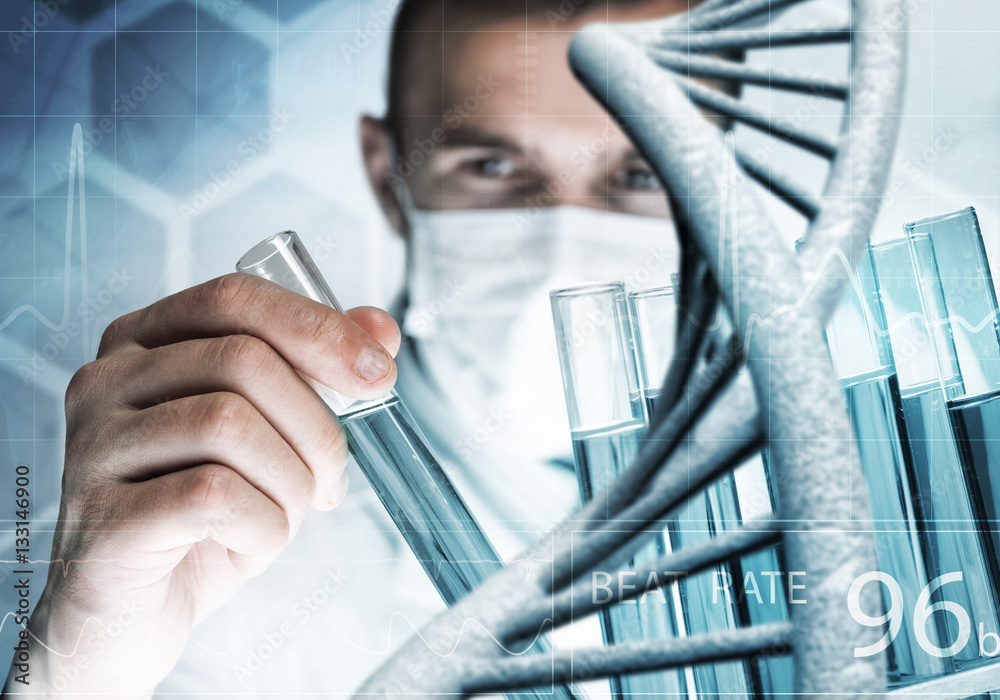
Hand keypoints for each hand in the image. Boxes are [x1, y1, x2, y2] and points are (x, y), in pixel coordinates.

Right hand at [8, 274, 398, 696]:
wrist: (130, 617)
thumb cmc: (201, 517)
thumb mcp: (270, 437)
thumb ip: (316, 373)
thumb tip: (380, 327)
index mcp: (144, 343)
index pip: (235, 297)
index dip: (318, 328)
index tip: (379, 374)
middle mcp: (106, 381)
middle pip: (245, 360)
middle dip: (317, 426)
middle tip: (331, 480)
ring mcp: (94, 448)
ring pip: (231, 424)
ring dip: (291, 483)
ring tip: (282, 516)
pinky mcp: (104, 518)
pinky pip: (214, 496)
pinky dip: (262, 528)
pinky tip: (248, 545)